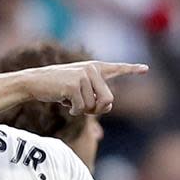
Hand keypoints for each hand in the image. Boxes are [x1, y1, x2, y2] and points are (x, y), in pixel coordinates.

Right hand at [0, 61, 148, 116]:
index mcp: (94, 68)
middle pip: (108, 101)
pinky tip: (64, 102)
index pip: (116, 68)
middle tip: (84, 108)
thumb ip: (95, 97)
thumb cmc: (56, 87)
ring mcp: (84, 76)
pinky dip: (74, 111)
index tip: (145, 69)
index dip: (131, 69)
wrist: (34, 82)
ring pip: (94, 107)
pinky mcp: (74, 85)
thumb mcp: (77, 91)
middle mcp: (92, 69)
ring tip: (70, 101)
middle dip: (97, 110)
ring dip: (82, 110)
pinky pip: (82, 108)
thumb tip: (108, 107)